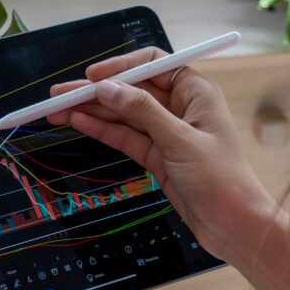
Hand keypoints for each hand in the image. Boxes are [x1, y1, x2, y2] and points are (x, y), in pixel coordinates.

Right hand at [48, 47, 272, 261]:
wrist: (234, 226)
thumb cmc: (220, 178)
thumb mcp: (179, 140)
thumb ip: (142, 111)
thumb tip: (106, 88)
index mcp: (195, 92)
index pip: (153, 63)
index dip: (121, 66)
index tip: (91, 76)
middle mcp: (180, 108)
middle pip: (131, 90)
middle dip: (96, 91)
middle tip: (57, 95)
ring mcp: (166, 133)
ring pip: (123, 115)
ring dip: (92, 111)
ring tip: (55, 111)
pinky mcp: (157, 157)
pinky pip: (125, 137)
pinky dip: (102, 130)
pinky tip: (77, 122)